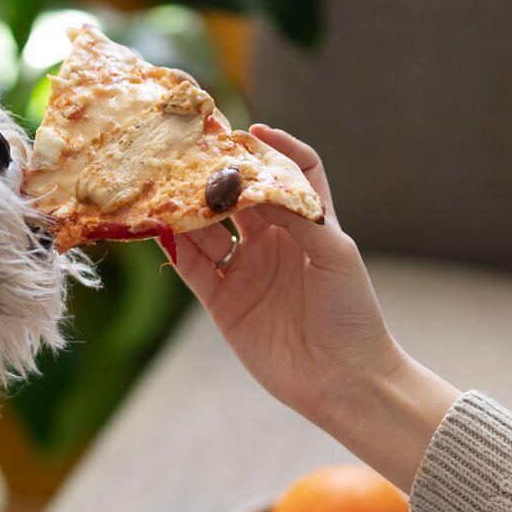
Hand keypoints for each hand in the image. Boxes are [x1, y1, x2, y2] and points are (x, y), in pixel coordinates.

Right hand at [165, 126, 457, 487]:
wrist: (342, 379)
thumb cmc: (352, 313)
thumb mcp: (336, 255)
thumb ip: (299, 217)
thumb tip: (257, 185)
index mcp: (306, 223)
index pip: (290, 171)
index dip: (275, 148)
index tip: (251, 131)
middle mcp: (272, 241)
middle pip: (237, 196)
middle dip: (215, 173)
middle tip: (189, 151)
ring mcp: (244, 270)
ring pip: (206, 229)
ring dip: (186, 208)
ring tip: (164, 185)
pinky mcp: (222, 302)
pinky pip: (192, 268)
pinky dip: (174, 248)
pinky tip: (159, 229)